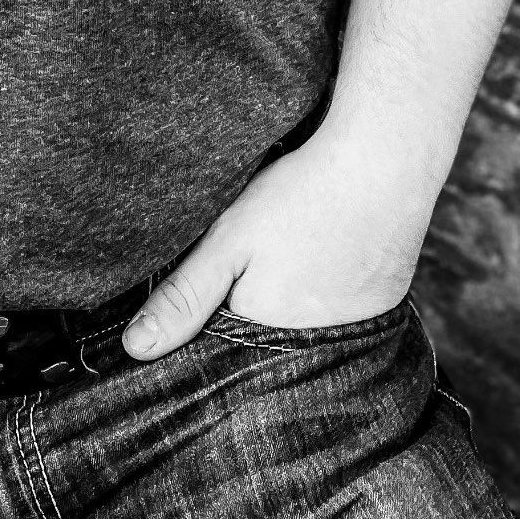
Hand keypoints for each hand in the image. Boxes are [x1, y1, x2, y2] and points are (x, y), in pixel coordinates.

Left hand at [122, 130, 434, 359]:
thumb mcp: (229, 241)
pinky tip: (322, 253)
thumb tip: (135, 349)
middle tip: (259, 256)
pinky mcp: (383, 309)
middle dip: (248, 308)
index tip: (212, 278)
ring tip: (293, 252)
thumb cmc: (301, 199)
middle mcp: (317, 352)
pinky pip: (339, 314)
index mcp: (269, 338)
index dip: (210, 316)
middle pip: (264, 338)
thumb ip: (184, 298)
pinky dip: (326, 291)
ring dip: (291, 300)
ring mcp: (356, 333)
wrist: (384, 166)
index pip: (225, 349)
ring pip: (302, 327)